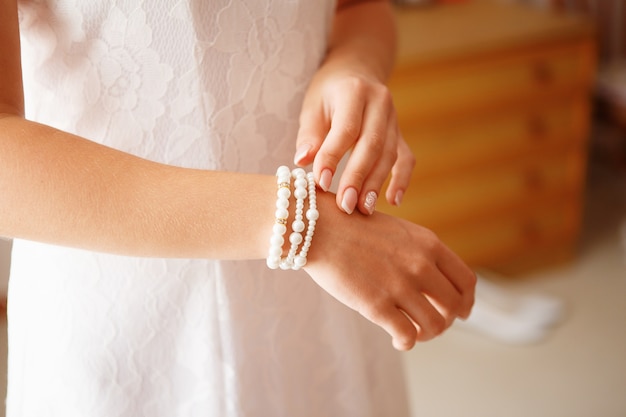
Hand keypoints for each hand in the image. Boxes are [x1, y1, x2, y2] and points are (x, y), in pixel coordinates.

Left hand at [294, 71, 414, 215]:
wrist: (356, 72)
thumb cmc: (328, 94)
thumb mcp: (312, 106)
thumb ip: (309, 134)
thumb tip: (302, 161)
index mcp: (354, 92)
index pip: (346, 129)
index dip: (333, 157)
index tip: (321, 182)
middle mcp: (380, 103)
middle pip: (371, 145)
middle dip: (357, 177)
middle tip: (345, 205)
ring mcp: (394, 119)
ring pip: (389, 155)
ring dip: (376, 184)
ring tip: (363, 209)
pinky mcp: (400, 134)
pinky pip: (406, 158)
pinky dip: (401, 180)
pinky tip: (393, 201)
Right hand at [304, 194, 475, 349]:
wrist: (319, 228)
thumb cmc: (353, 228)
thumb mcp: (397, 232)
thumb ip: (420, 253)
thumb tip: (433, 282)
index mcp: (429, 244)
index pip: (466, 281)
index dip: (466, 302)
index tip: (460, 311)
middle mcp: (421, 264)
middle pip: (455, 306)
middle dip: (447, 320)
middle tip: (431, 324)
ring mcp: (400, 286)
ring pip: (436, 325)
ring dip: (428, 334)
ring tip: (413, 332)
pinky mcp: (377, 305)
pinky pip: (408, 336)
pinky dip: (406, 343)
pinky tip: (397, 340)